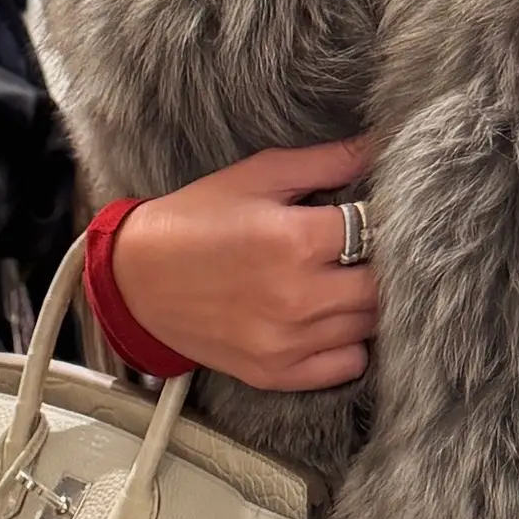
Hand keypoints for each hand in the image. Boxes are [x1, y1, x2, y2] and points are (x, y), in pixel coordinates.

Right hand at [110, 139, 376, 391]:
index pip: (377, 231)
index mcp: (294, 240)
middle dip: (381, 265)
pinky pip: (347, 365)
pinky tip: (332, 321)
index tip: (375, 216)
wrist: (136, 279)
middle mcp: (296, 296)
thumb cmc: (195, 219)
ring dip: (367, 303)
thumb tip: (376, 145)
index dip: (382, 221)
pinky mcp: (276, 373)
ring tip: (347, 281)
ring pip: (370, 326)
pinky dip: (351, 345)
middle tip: (366, 252)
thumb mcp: (256, 176)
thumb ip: (323, 161)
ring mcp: (287, 341)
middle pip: (381, 285)